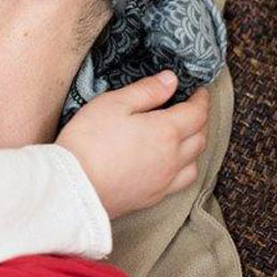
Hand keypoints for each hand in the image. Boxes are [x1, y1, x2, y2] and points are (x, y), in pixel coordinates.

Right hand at [55, 71, 208, 219]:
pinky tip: (172, 164)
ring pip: (195, 161)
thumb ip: (145, 91)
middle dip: (200, 120)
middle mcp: (173, 157)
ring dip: (195, 145)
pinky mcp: (154, 196)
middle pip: (200, 137)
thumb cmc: (89, 141)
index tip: (200, 91)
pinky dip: (185, 168)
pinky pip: (182, 182)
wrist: (74, 186)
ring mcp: (165, 180)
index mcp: (165, 130)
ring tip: (185, 136)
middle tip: (192, 109)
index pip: (196, 112)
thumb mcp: (112, 104)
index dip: (201, 99)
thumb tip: (171, 80)